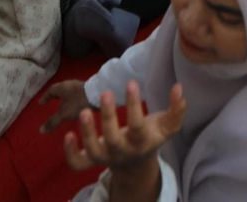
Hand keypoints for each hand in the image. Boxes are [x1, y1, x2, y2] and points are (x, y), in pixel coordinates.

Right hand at [40, 79, 94, 133]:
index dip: (45, 97)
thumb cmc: (80, 102)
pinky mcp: (90, 92)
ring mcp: (82, 88)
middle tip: (54, 109)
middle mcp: (71, 85)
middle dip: (57, 100)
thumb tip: (41, 131)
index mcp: (63, 88)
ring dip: (67, 103)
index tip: (41, 103)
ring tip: (65, 113)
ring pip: (71, 95)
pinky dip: (75, 105)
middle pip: (61, 92)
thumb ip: (53, 122)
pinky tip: (78, 112)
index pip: (51, 90)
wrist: (101, 94)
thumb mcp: (65, 113)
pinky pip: (79, 98)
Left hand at [63, 81, 186, 174]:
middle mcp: (122, 151)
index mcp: (141, 142)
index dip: (133, 105)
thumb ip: (177, 109)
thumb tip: (179, 87)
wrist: (136, 164)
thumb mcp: (167, 127)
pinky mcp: (91, 160)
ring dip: (87, 133)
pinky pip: (78, 163)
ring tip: (84, 111)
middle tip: (105, 92)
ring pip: (93, 152)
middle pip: (112, 140)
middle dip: (108, 117)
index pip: (137, 125)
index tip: (131, 83)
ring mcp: (105, 157)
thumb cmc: (150, 137)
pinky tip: (67, 134)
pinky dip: (70, 153)